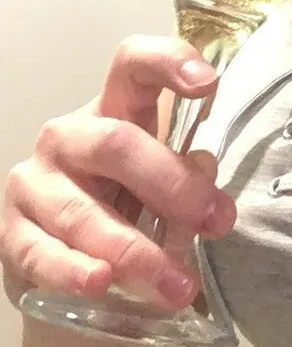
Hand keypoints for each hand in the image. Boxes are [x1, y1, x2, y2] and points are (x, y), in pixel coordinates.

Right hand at [0, 36, 236, 311]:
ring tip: (177, 285)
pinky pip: (41, 252)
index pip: (133, 66)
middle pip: (115, 143)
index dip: (168, 62)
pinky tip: (101, 284)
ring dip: (135, 251)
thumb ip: (190, 180)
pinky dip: (74, 271)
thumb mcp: (170, 189)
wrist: (75, 271)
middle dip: (172, 185)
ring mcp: (33, 183)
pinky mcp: (10, 233)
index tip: (208, 81)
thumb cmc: (135, 211)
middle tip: (216, 221)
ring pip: (81, 209)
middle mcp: (69, 138)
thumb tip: (207, 184)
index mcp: (116, 110)